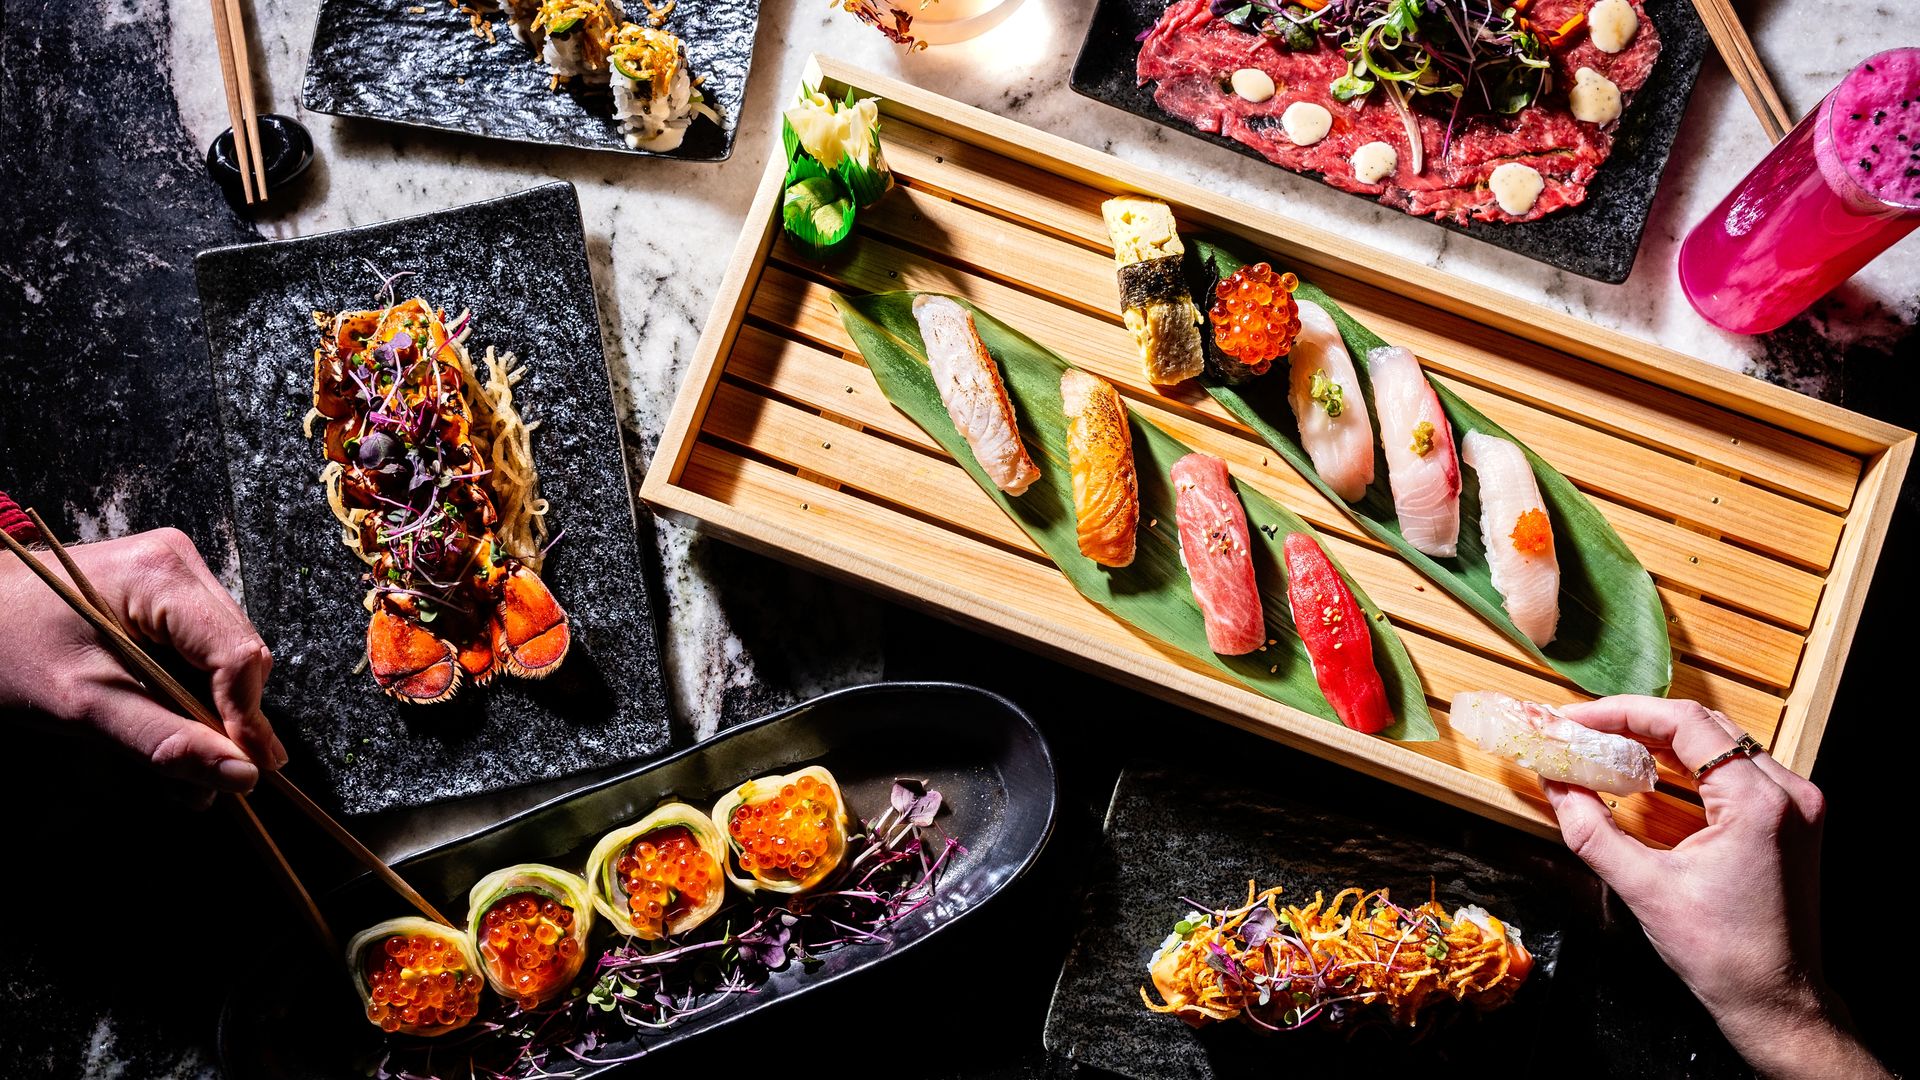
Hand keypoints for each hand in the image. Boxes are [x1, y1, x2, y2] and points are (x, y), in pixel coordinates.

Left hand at [0, 527, 286, 805]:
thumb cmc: (10, 649)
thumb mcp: (82, 703)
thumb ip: (163, 740)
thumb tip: (241, 776)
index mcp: (161, 576)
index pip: (237, 656)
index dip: (247, 719)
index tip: (245, 776)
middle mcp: (181, 563)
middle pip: (240, 656)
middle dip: (228, 723)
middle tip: (207, 783)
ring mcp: (177, 571)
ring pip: (227, 656)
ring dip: (212, 714)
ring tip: (183, 765)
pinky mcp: (169, 589)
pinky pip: (204, 648)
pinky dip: (193, 692)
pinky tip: (170, 724)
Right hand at [1543, 696, 1885, 1079]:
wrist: (1775, 999)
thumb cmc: (1721, 953)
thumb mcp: (1643, 889)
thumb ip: (1591, 829)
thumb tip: (1554, 784)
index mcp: (1758, 802)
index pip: (1684, 723)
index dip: (1621, 713)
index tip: (1575, 719)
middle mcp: (1788, 793)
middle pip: (1704, 725)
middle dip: (1637, 722)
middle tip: (1583, 729)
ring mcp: (1797, 805)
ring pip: (1722, 743)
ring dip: (1663, 739)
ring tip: (1609, 745)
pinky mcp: (1792, 819)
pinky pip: (1736, 768)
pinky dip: (1690, 763)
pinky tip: (1652, 772)